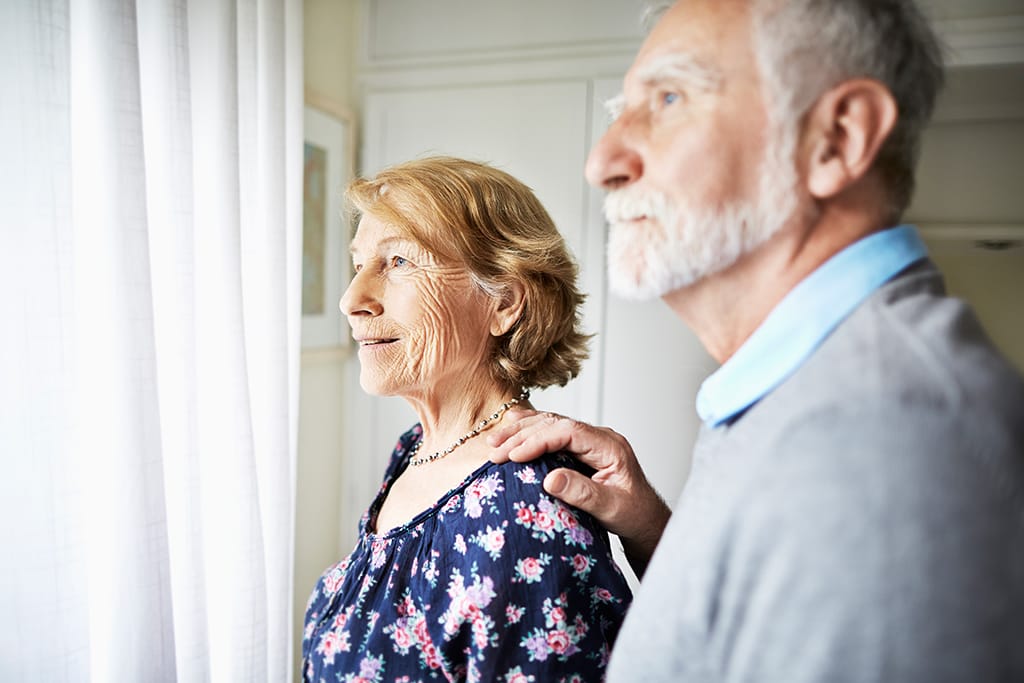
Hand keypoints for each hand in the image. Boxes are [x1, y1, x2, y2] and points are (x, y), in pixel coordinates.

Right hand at [488, 409, 670, 577]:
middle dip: (522, 435)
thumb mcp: (611, 509)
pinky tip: (510, 431)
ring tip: (494, 441)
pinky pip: (551, 434)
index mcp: (610, 447)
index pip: (569, 431)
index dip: (538, 440)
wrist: (645, 521)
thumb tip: (549, 479)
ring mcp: (588, 442)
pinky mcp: (579, 449)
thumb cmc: (634, 515)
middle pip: (555, 423)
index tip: (514, 455)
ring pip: (550, 425)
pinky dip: (529, 433)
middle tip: (495, 452)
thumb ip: (583, 494)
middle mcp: (599, 438)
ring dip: (521, 431)